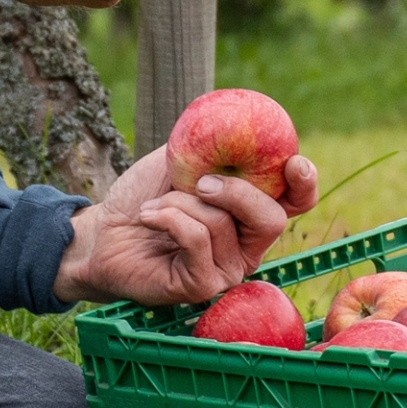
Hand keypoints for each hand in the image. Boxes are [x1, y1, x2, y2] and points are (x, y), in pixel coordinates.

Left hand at [52, 141, 323, 306]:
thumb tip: (234, 121)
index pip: (296, 202)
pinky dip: (170, 218)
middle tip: (201, 181)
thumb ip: (210, 143)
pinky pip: (198, 241)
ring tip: (156, 204)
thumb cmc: (143, 196)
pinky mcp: (201, 285)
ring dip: (181, 202)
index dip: (304, 183)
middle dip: (237, 192)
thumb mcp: (179, 159)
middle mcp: (246, 245)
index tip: (293, 162)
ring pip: (223, 224)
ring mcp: (226, 269)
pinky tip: (149, 216)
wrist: (102, 231)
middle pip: (271, 218)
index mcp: (249, 211)